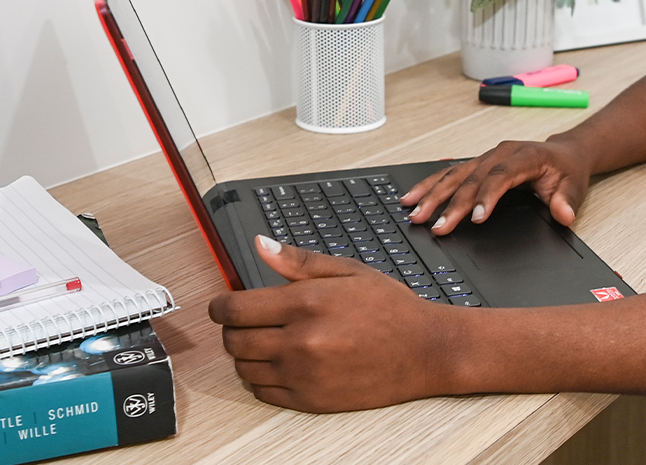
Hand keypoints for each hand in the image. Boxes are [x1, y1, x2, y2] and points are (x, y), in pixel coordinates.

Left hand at [208, 235, 462, 411]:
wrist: (425, 351)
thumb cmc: (391, 310)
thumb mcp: (348, 271)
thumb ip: (298, 261)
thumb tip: (261, 246)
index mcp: (305, 303)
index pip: (234, 309)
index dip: (220, 306)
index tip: (223, 304)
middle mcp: (299, 341)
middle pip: (233, 340)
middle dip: (232, 328)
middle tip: (248, 321)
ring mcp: (303, 374)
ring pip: (243, 368)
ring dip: (245, 355)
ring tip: (266, 342)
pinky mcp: (310, 400)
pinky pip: (263, 392)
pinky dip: (262, 379)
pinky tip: (279, 364)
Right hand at [401, 138, 592, 234]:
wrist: (565, 153)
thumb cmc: (567, 170)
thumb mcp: (576, 186)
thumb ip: (568, 201)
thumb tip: (563, 214)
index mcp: (525, 156)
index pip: (501, 176)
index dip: (487, 196)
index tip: (476, 218)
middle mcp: (501, 153)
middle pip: (471, 178)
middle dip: (451, 203)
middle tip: (436, 226)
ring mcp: (486, 157)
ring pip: (454, 174)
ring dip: (432, 194)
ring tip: (413, 212)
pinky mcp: (477, 164)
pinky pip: (451, 174)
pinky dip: (431, 186)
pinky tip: (414, 197)